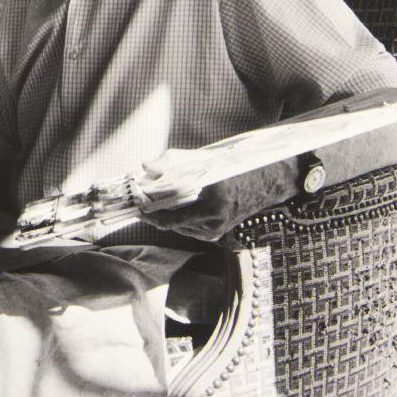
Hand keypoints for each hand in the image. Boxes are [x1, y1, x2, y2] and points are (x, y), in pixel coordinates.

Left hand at [136, 155, 299, 241]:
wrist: (260, 183)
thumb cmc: (228, 168)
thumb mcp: (200, 160)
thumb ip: (172, 162)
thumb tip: (146, 166)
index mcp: (213, 198)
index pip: (172, 208)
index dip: (150, 206)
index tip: (135, 200)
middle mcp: (215, 218)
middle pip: (171, 221)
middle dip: (151, 213)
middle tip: (136, 204)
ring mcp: (216, 230)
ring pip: (177, 227)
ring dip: (161, 217)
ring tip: (148, 206)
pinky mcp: (215, 235)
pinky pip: (186, 229)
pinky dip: (175, 221)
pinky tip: (168, 211)